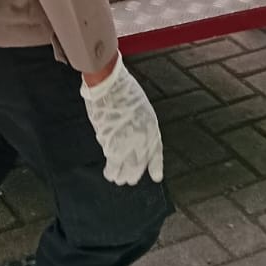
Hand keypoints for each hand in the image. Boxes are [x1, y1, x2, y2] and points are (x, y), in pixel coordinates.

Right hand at [81, 55, 163, 185]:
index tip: (156, 177)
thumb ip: (139, 126)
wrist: (110, 85)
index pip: (156, 153)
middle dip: (133, 174)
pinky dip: (110, 171)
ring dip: (121, 176)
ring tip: (117, 178)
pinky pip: (113, 165)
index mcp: (152, 128)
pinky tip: (109, 173)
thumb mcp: (141, 109)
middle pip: (139, 166)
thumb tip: (131, 140)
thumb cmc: (122, 91)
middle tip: (128, 179)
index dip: (156, 166)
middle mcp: (143, 140)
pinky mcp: (112, 146)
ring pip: (126, 170)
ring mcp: (129, 145)